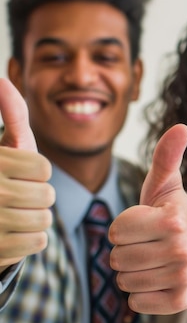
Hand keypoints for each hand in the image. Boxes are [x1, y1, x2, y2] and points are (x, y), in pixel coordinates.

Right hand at [0, 78, 53, 269]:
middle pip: (46, 195)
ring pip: (44, 219)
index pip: (42, 169)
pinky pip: (38, 242)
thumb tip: (2, 79)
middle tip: (16, 195)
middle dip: (37, 195)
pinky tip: (13, 231)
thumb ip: (11, 113)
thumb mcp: (4, 144)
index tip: (20, 173)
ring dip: (36, 216)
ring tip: (16, 212)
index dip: (37, 172)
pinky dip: (30, 238)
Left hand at [109, 124, 186, 313]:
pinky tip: (157, 279)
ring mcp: (183, 277)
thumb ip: (166, 156)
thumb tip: (181, 126)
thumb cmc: (171, 215)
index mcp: (173, 219)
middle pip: (117, 258)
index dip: (123, 227)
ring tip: (152, 261)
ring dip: (132, 272)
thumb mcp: (165, 185)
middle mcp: (182, 249)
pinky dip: (140, 294)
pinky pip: (135, 303)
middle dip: (125, 251)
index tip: (142, 224)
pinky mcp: (180, 301)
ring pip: (124, 281)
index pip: (117, 230)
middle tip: (147, 244)